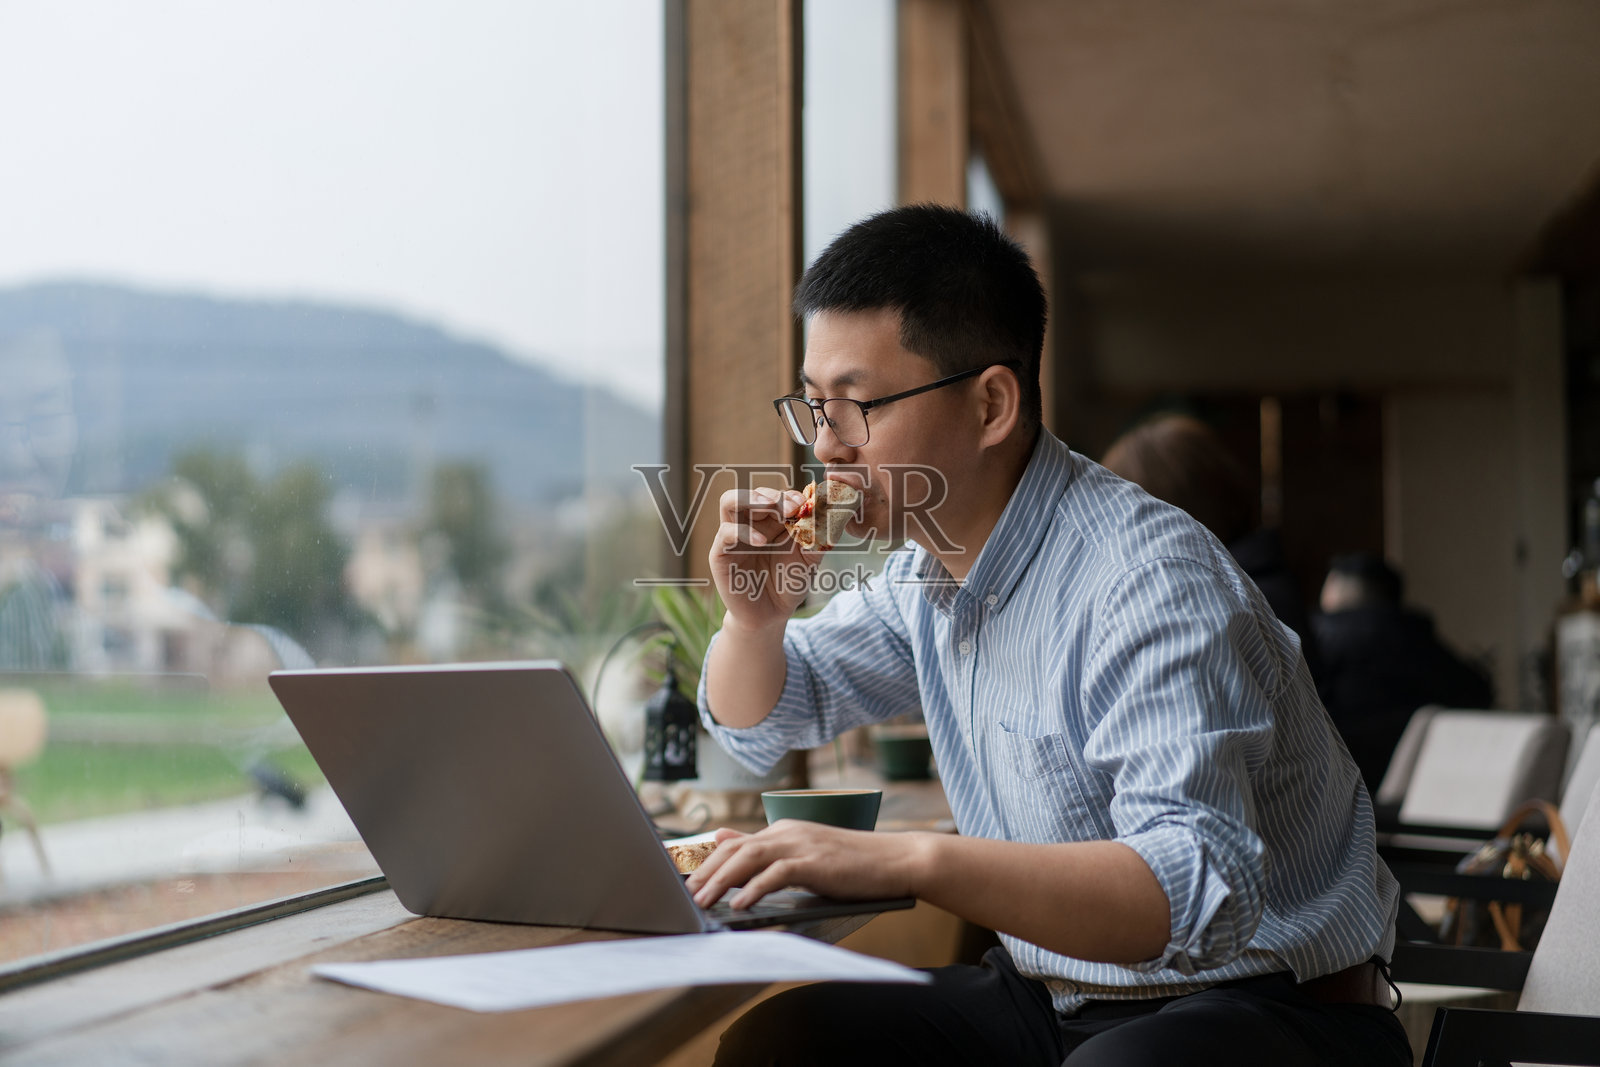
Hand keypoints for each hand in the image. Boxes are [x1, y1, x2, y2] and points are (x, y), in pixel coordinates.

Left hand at [685, 822, 925, 910]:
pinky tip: (740, 905)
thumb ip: (767, 849)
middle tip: (688, 896)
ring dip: (721, 881)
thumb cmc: (853, 864)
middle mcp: (788, 831)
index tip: (689, 882)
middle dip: (707, 872)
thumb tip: (724, 838)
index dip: (709, 862)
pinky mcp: (815, 862)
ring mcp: (801, 844)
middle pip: (735, 849)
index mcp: (784, 830)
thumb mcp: (805, 853)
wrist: (896, 860)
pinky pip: (776, 874)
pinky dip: (754, 889)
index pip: (735, 844)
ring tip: (703, 902)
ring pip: (749, 858)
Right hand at [709, 487, 819, 630]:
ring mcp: (732, 536)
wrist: (771, 615)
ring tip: (771, 506)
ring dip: (751, 499)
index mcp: (770, 520)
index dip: (791, 495)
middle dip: (772, 495)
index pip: (776, 495)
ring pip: (729, 501)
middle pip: (752, 493)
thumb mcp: (808, 559)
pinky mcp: (720, 553)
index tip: (806, 503)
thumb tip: (829, 512)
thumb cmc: (789, 583)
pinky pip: (725, 532)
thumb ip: (816, 536)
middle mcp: (750, 523)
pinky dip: (743, 531)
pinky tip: (762, 541)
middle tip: (792, 505)